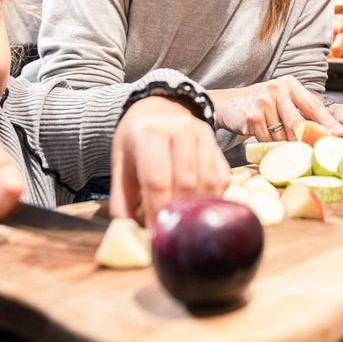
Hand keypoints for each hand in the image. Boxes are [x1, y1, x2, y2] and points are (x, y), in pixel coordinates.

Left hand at [109, 96, 229, 226]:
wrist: (158, 110)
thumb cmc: (137, 141)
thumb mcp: (121, 164)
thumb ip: (122, 198)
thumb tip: (129, 231)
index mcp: (150, 133)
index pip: (157, 179)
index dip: (157, 209)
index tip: (154, 231)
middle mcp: (180, 130)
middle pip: (186, 181)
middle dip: (178, 211)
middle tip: (170, 229)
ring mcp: (203, 134)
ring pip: (208, 181)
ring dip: (197, 207)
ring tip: (185, 221)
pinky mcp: (217, 144)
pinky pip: (222, 177)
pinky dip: (213, 197)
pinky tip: (199, 207)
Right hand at [212, 75, 342, 142]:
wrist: (230, 104)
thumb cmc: (264, 104)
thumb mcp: (285, 100)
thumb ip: (304, 111)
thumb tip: (332, 131)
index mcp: (290, 84)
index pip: (313, 105)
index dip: (327, 122)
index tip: (340, 134)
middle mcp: (277, 89)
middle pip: (299, 124)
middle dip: (308, 140)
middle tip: (315, 152)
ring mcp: (263, 102)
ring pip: (283, 135)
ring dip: (284, 143)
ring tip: (279, 138)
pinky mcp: (251, 116)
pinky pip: (268, 140)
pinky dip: (269, 144)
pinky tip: (264, 136)